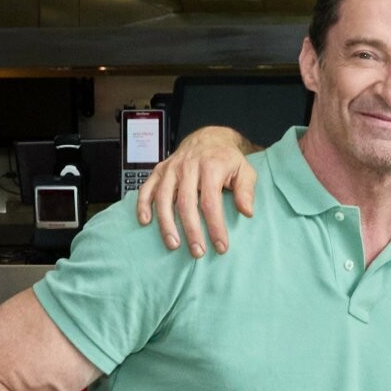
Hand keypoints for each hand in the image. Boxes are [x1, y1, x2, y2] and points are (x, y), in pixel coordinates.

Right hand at [135, 127, 258, 257]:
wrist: (208, 138)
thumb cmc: (227, 159)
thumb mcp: (245, 170)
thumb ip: (246, 190)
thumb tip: (247, 212)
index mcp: (210, 167)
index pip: (211, 202)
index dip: (215, 226)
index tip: (221, 246)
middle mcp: (187, 167)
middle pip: (186, 204)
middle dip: (191, 231)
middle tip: (198, 252)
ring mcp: (171, 169)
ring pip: (163, 198)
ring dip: (166, 223)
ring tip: (173, 244)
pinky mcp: (159, 170)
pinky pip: (146, 187)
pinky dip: (143, 204)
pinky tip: (144, 221)